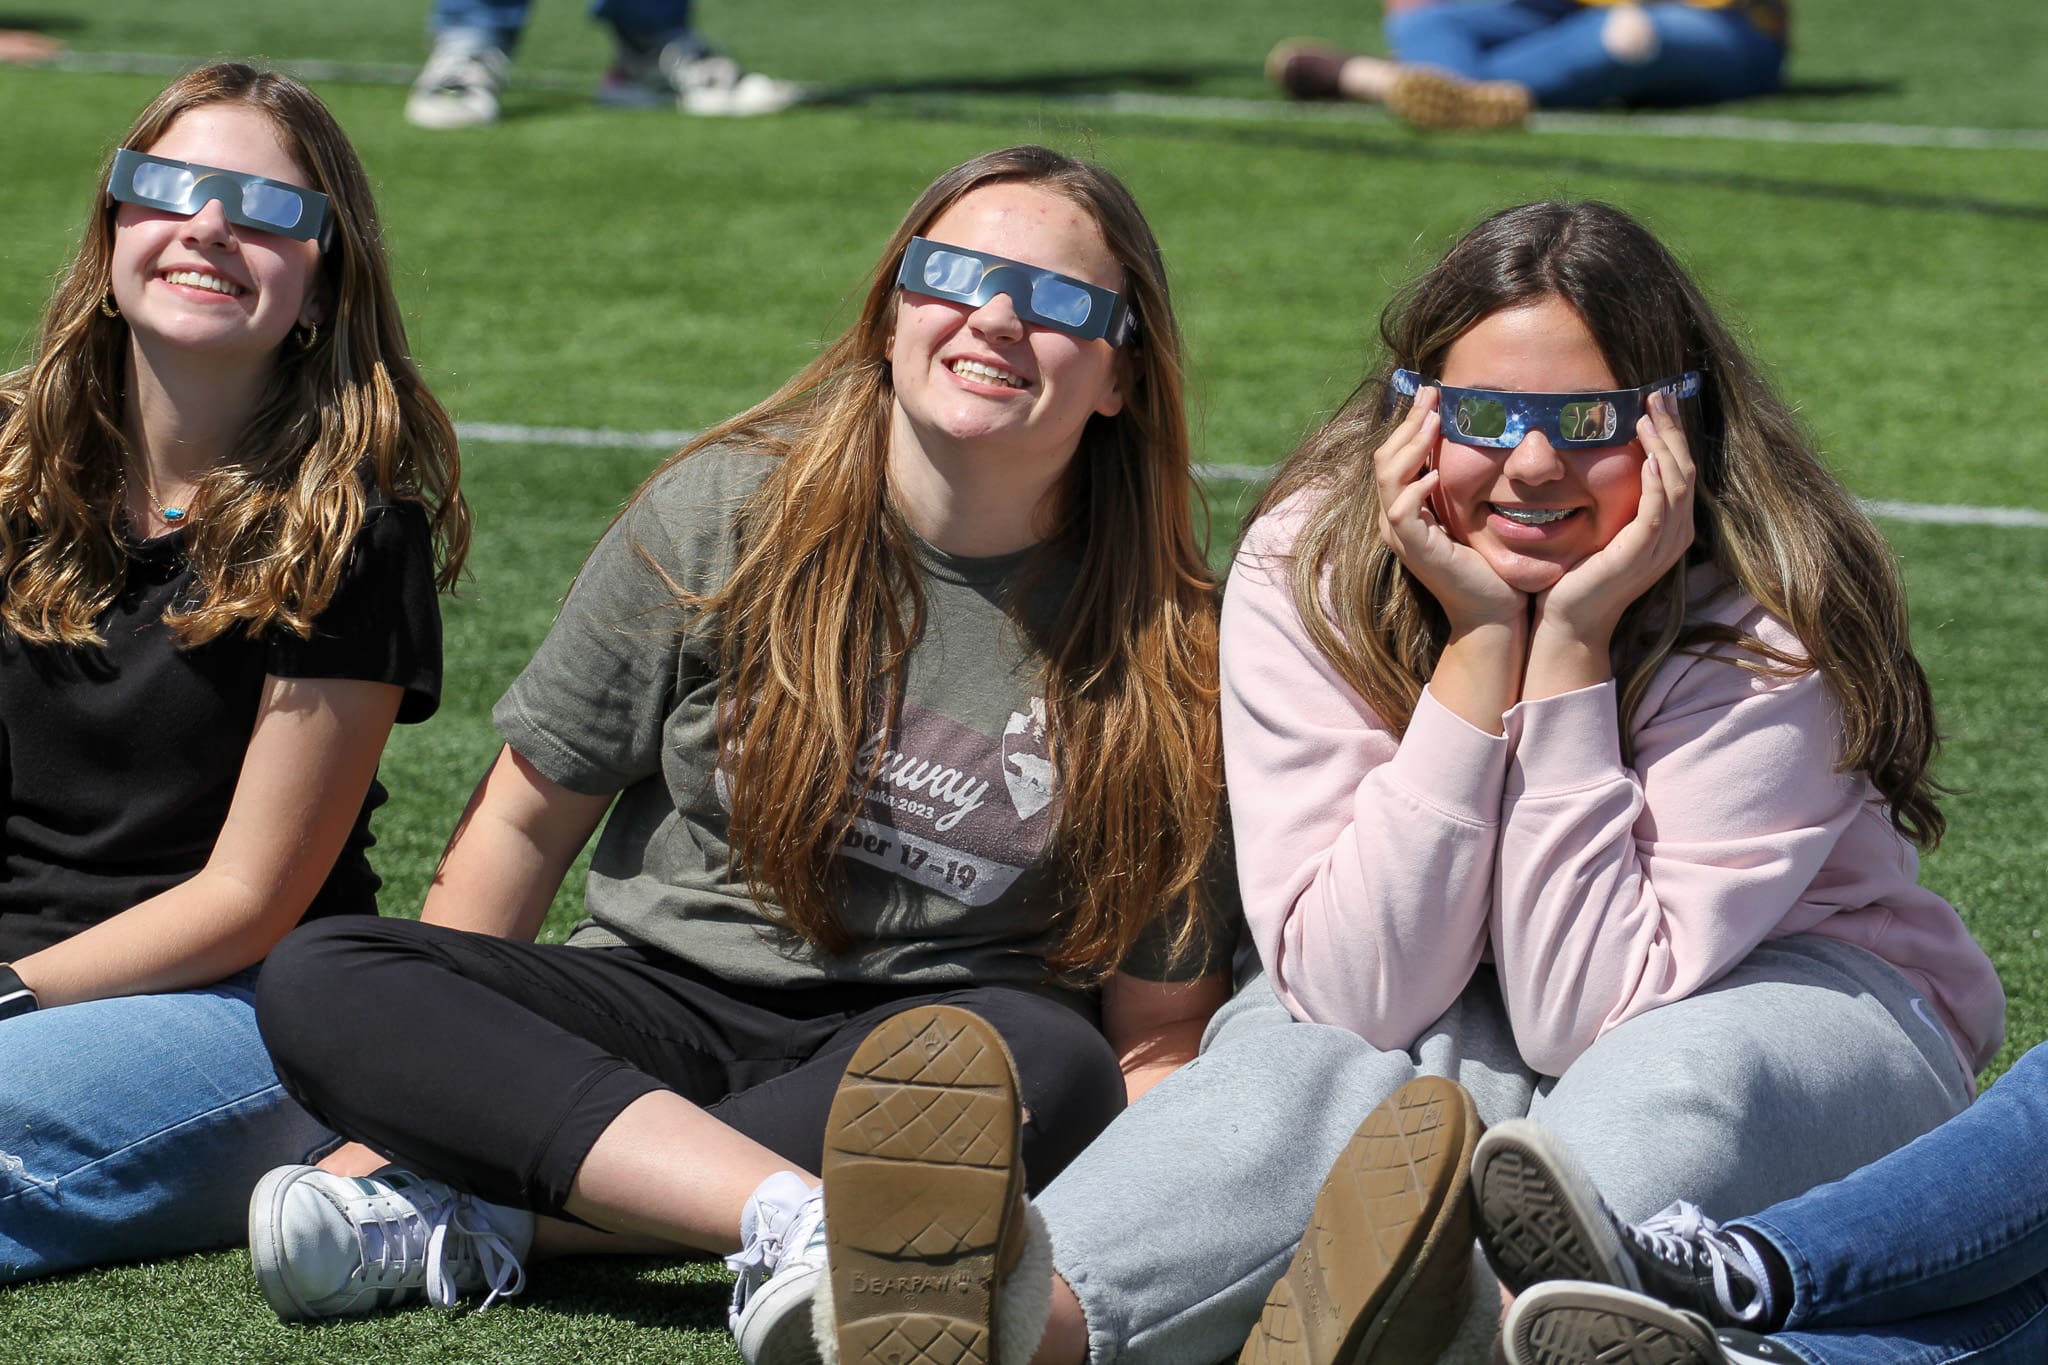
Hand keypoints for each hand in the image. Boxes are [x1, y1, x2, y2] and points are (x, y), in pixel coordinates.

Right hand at [1376, 385, 1526, 633]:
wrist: (1492, 611)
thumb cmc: (1487, 564)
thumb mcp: (1470, 514)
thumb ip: (1459, 484)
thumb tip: (1476, 441)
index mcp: (1404, 510)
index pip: (1394, 457)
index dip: (1410, 424)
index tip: (1432, 394)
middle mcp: (1394, 521)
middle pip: (1384, 460)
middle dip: (1407, 424)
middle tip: (1431, 395)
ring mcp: (1401, 537)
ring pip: (1387, 479)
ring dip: (1410, 447)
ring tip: (1433, 422)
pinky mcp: (1416, 551)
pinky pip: (1401, 512)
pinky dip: (1414, 489)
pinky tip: (1434, 473)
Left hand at [1529, 391, 1695, 681]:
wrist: (1568, 622)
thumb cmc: (1577, 577)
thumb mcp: (1600, 529)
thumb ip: (1611, 500)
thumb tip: (1598, 460)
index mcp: (1666, 526)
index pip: (1679, 468)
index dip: (1671, 433)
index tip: (1657, 400)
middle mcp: (1673, 534)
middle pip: (1685, 468)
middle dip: (1672, 429)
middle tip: (1658, 394)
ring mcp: (1661, 545)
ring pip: (1677, 483)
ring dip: (1665, 446)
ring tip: (1650, 415)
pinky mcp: (1641, 554)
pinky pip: (1658, 511)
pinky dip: (1658, 483)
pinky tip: (1650, 458)